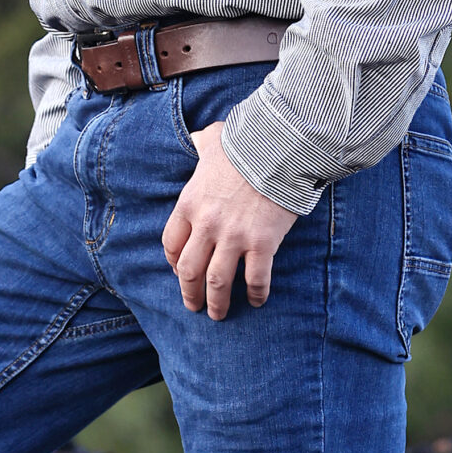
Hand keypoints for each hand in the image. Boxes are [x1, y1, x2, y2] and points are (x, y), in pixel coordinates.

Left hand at [161, 123, 297, 318]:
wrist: (279, 148)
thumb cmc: (246, 143)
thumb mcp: (213, 140)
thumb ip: (203, 143)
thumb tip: (199, 138)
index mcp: (190, 204)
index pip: (172, 243)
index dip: (173, 262)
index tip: (179, 270)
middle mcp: (207, 226)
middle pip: (189, 270)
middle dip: (189, 292)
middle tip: (193, 306)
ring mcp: (234, 237)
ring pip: (217, 282)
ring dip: (216, 302)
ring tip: (218, 314)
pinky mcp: (262, 244)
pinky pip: (255, 279)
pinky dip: (255, 294)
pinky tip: (256, 301)